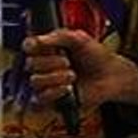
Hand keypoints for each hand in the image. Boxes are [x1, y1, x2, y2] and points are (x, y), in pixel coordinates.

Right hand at [22, 28, 137, 108]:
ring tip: (72, 76)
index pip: (27, 46)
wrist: (110, 76)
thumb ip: (58, 36)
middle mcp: (43, 65)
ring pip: (35, 81)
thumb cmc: (96, 56)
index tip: (37, 45)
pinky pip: (40, 99)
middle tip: (67, 61)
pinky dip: (54, 93)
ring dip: (55, 77)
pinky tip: (67, 89)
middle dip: (50, 62)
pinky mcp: (51, 100)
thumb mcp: (79, 39)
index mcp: (47, 48)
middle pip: (30, 64)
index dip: (30, 46)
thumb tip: (38, 39)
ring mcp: (46, 83)